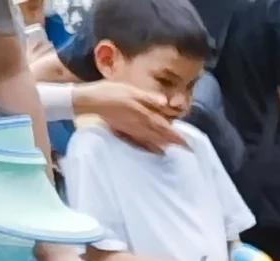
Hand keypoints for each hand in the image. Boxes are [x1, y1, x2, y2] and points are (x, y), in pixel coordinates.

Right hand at [71, 75, 191, 146]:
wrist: (90, 101)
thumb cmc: (110, 92)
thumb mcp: (130, 90)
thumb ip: (148, 97)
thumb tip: (165, 102)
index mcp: (143, 113)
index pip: (165, 127)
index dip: (177, 136)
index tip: (189, 144)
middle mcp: (140, 124)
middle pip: (160, 136)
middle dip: (174, 142)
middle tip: (187, 150)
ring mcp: (132, 130)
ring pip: (152, 140)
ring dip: (164, 145)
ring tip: (175, 151)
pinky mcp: (125, 131)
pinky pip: (141, 142)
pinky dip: (150, 147)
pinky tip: (157, 152)